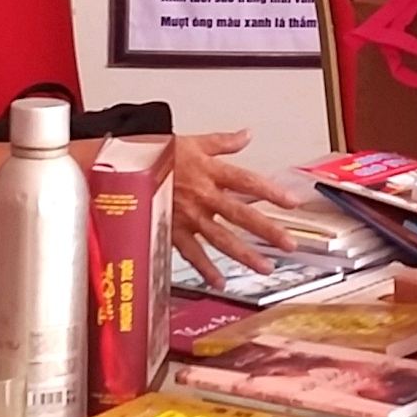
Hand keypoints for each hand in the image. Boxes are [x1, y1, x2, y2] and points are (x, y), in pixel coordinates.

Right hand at [168, 130, 297, 282]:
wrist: (123, 169)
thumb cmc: (156, 154)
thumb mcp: (193, 142)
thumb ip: (223, 142)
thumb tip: (246, 135)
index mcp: (210, 171)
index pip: (248, 182)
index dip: (272, 192)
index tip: (292, 203)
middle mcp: (203, 196)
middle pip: (241, 215)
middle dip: (267, 230)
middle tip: (289, 244)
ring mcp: (188, 216)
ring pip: (221, 238)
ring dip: (245, 255)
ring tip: (265, 267)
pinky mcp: (173, 231)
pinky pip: (192, 253)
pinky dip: (206, 269)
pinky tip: (221, 281)